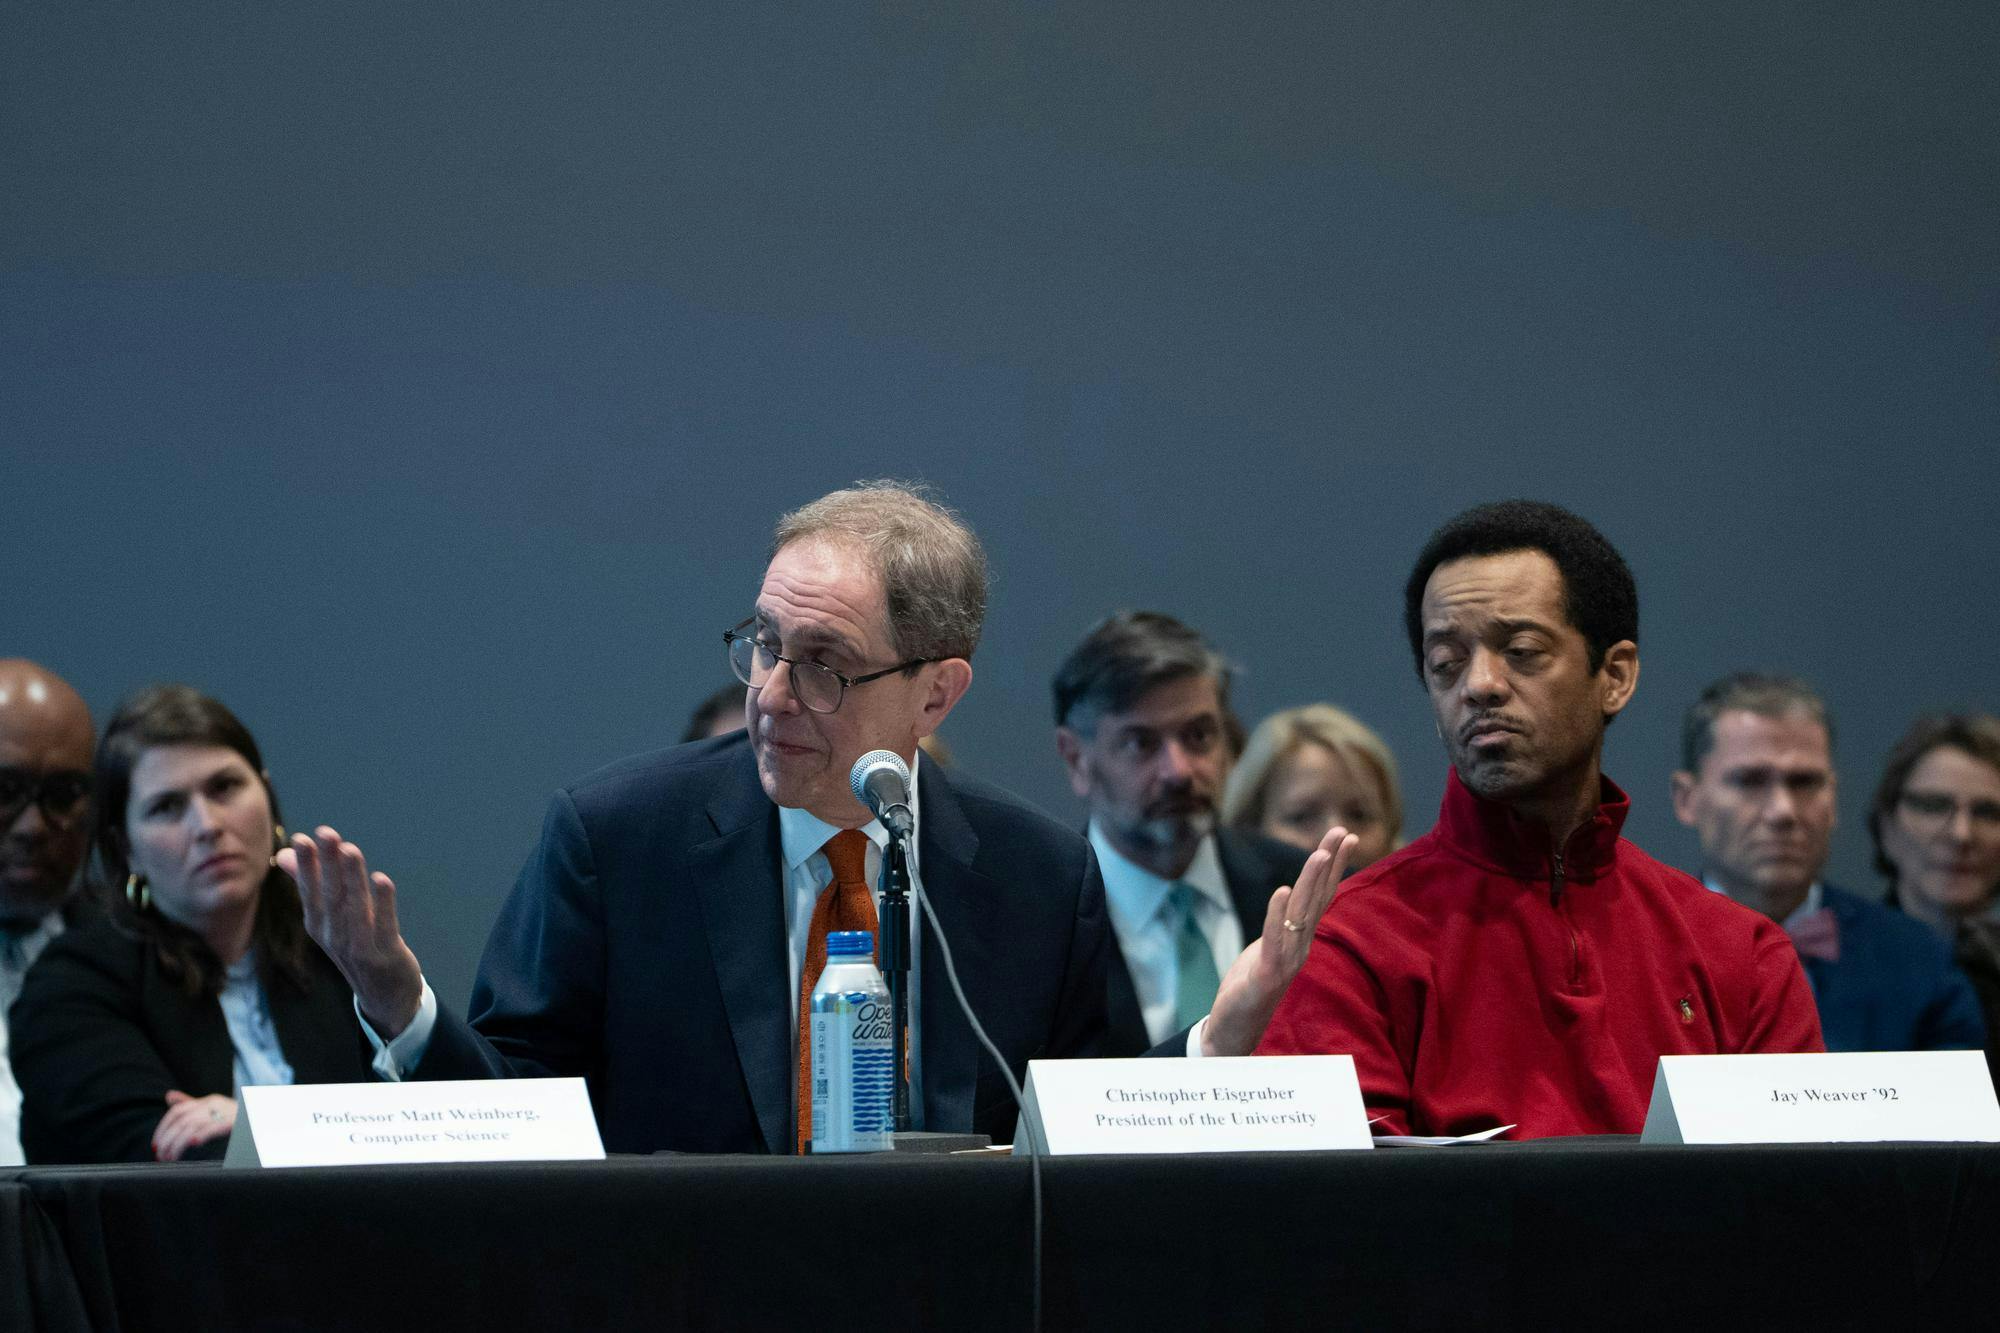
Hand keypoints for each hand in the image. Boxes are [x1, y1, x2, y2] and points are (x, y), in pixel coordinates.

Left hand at [153, 1091, 236, 1161]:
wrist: (269, 1119)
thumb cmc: (240, 1119)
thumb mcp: (215, 1109)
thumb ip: (192, 1104)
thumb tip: (168, 1096)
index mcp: (208, 1101)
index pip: (178, 1111)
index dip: (163, 1128)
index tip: (155, 1144)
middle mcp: (215, 1103)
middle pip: (182, 1119)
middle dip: (168, 1138)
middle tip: (161, 1155)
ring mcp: (225, 1111)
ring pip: (193, 1125)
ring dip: (178, 1143)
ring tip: (171, 1158)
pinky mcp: (235, 1122)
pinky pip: (214, 1127)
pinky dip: (202, 1134)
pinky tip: (193, 1144)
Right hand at [277, 825, 423, 1037]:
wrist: (384, 996)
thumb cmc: (355, 947)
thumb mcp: (328, 919)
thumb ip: (308, 885)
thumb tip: (285, 854)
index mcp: (319, 925)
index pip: (310, 891)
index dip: (306, 865)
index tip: (301, 838)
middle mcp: (333, 936)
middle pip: (330, 896)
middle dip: (327, 864)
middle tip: (326, 833)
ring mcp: (358, 947)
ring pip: (355, 908)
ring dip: (352, 878)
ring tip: (350, 849)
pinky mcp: (385, 955)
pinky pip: (383, 926)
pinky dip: (383, 904)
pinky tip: (382, 880)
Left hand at [1199, 824, 1356, 1056]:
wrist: (1234, 1032)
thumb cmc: (1250, 988)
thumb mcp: (1268, 948)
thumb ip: (1283, 927)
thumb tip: (1290, 899)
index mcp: (1300, 940)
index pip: (1321, 896)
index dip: (1334, 866)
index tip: (1347, 836)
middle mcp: (1300, 947)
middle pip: (1318, 899)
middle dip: (1330, 863)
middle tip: (1343, 831)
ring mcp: (1286, 961)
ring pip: (1302, 916)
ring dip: (1311, 883)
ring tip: (1320, 853)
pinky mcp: (1266, 974)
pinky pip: (1274, 940)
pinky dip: (1277, 915)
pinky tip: (1282, 891)